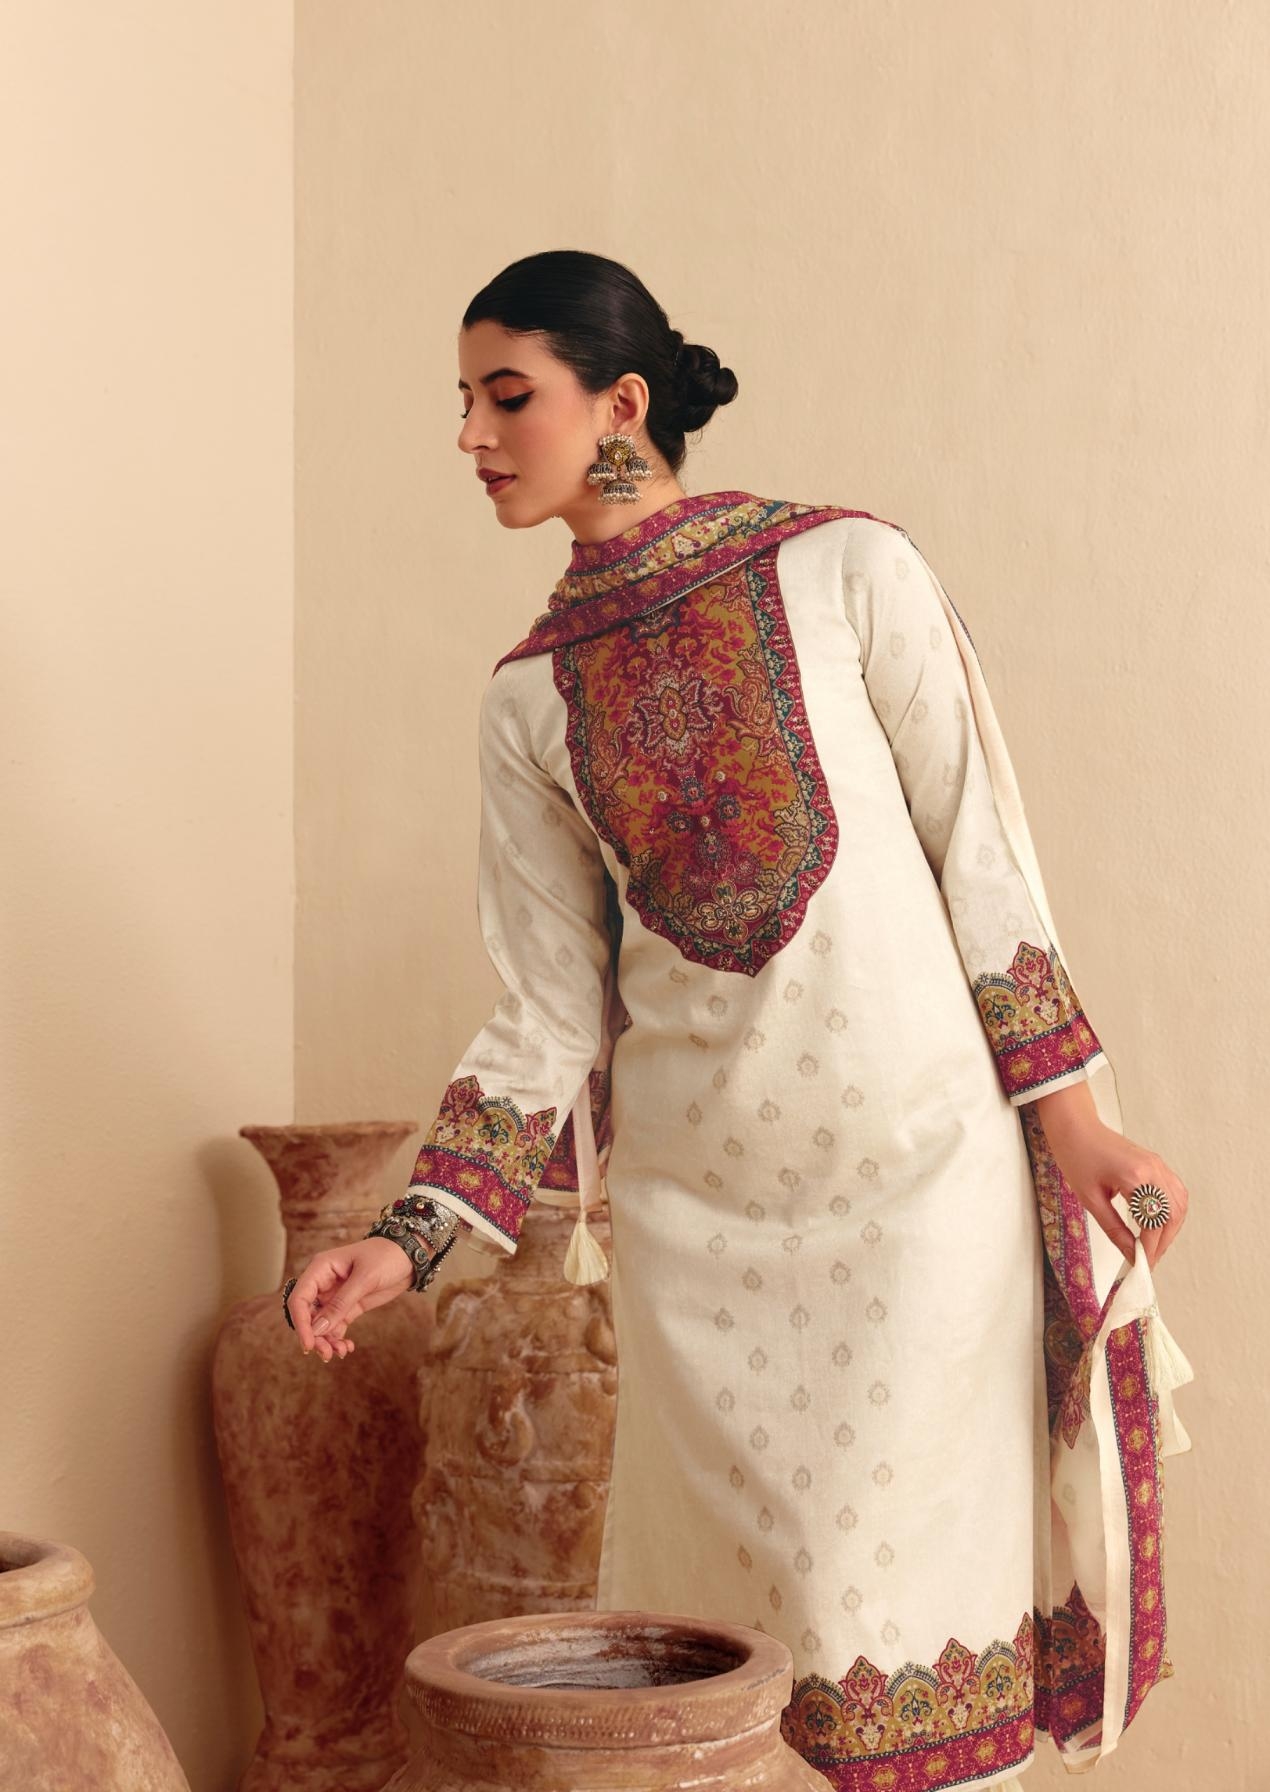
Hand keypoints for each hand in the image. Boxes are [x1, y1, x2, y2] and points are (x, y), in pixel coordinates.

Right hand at [285, 1237, 414, 1361]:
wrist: (409, 1256)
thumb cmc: (386, 1256)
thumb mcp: (365, 1278)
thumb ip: (341, 1303)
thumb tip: (318, 1329)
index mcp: (321, 1268)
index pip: (299, 1298)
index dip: (300, 1323)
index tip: (308, 1344)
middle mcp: (323, 1283)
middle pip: (307, 1315)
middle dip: (314, 1336)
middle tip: (327, 1354)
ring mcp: (334, 1296)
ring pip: (321, 1324)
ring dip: (326, 1341)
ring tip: (341, 1352)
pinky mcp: (348, 1306)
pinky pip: (335, 1326)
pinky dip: (338, 1339)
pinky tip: (348, 1347)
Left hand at [1040, 1113, 1189, 1271]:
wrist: (1075, 1127)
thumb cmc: (1076, 1156)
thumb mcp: (1090, 1199)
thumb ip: (1114, 1229)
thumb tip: (1130, 1254)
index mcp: (1136, 1176)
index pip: (1153, 1221)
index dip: (1150, 1247)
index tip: (1142, 1265)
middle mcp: (1153, 1169)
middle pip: (1173, 1214)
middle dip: (1164, 1241)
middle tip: (1148, 1260)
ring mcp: (1157, 1164)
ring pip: (1179, 1204)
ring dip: (1170, 1228)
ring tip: (1153, 1246)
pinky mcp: (1155, 1163)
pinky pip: (1174, 1192)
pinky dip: (1170, 1212)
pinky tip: (1156, 1224)